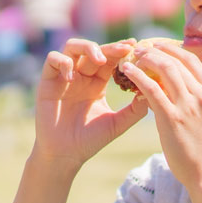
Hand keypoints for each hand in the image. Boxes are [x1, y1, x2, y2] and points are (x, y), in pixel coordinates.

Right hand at [32, 37, 149, 171]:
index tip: (135, 47)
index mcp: (97, 83)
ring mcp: (63, 77)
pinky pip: (52, 60)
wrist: (65, 155)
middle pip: (94, 49)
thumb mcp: (117, 123)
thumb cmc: (90, 141)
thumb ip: (135, 109)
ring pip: (72, 47)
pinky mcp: (47, 81)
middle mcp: (81, 76)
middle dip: (110, 47)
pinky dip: (63, 62)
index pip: (110, 59)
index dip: (121, 51)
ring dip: (87, 47)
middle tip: (124, 50)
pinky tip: (72, 77)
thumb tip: (155, 92)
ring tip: (99, 60)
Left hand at [118, 41, 201, 195]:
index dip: (174, 49)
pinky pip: (152, 89)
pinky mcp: (172, 119)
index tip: (159, 46)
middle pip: (177, 61)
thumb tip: (178, 92)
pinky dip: (138, 76)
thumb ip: (196, 102)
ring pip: (165, 69)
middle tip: (141, 49)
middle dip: (157, 51)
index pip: (193, 61)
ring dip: (146, 59)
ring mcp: (188, 106)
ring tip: (132, 58)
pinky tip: (127, 72)